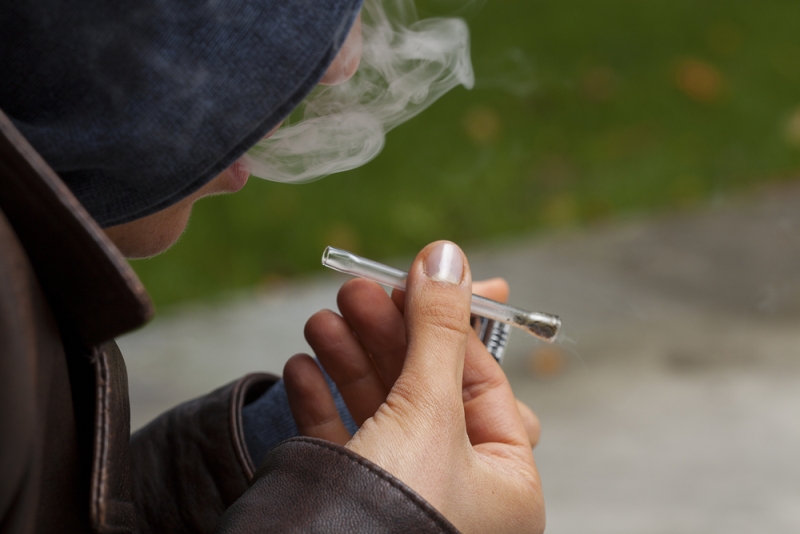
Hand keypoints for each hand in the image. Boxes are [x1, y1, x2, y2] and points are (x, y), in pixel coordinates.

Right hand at [284, 242, 543, 532]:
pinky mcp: (352, 503)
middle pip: (425, 390)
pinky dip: (322, 401)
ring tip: (320, 318)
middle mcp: (458, 492)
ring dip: (349, 359)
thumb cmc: (397, 512)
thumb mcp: (428, 408)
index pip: (482, 382)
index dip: (448, 324)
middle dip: (387, 334)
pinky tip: (302, 367)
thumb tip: (448, 254)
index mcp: (503, 482)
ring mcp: (403, 498)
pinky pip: (342, 442)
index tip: (416, 278)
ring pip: (379, 411)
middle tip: (354, 287)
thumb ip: (439, 328)